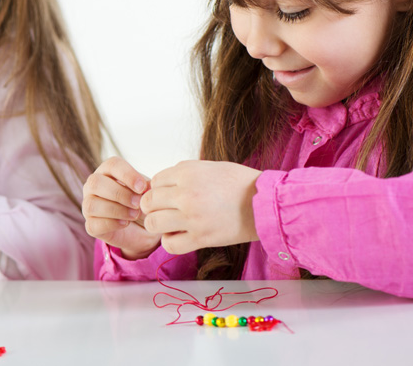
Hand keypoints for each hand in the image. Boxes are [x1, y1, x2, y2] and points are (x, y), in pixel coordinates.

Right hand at [82, 156, 160, 259]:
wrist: (141, 228)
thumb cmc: (140, 202)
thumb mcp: (146, 191)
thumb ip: (146, 186)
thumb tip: (147, 186)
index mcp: (107, 171)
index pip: (112, 165)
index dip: (127, 175)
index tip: (142, 188)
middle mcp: (93, 186)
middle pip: (96, 182)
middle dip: (119, 193)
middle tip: (138, 203)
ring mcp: (88, 206)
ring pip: (92, 204)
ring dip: (116, 210)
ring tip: (134, 214)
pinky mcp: (90, 225)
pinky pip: (93, 224)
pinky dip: (111, 224)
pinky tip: (125, 223)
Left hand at [141, 160, 260, 254]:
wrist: (264, 203)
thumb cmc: (240, 183)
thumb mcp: (209, 166)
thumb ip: (184, 173)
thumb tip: (162, 183)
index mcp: (187, 172)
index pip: (154, 181)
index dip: (158, 189)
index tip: (167, 195)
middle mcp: (186, 194)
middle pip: (148, 202)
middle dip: (153, 207)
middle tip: (165, 210)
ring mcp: (192, 217)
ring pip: (153, 223)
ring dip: (158, 225)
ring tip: (170, 224)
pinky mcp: (201, 238)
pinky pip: (169, 244)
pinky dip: (170, 242)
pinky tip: (179, 236)